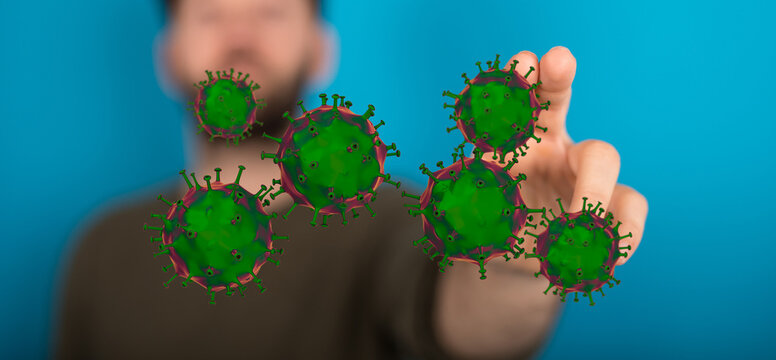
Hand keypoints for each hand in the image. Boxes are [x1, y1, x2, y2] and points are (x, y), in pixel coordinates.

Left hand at [488, 46, 647, 266]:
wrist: (526, 262)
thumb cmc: (500, 230)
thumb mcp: (477, 228)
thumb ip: (470, 220)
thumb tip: (458, 212)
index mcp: (510, 142)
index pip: (507, 106)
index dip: (514, 83)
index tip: (521, 63)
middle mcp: (549, 145)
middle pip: (555, 102)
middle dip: (556, 79)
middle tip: (558, 59)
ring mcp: (585, 172)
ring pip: (602, 157)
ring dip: (590, 191)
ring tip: (574, 228)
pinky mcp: (614, 204)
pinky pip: (629, 206)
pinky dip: (620, 233)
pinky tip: (605, 258)